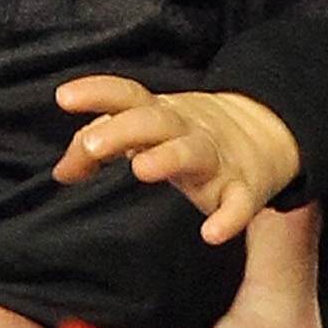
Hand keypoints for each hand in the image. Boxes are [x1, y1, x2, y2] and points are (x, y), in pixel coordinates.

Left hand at [53, 76, 300, 244]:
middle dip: (123, 129)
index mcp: (159, 113)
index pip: (126, 96)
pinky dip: (229, 217)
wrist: (266, 131)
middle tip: (92, 146)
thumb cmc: (185, 133)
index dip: (96, 93)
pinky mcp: (243, 188)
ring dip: (168, 158)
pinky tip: (212, 233)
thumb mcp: (143, 131)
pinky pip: (239, 203)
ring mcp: (217, 157)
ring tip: (141, 168)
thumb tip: (61, 172)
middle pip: (155, 121)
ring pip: (194, 152)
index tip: (64, 98)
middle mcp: (187, 129)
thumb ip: (97, 149)